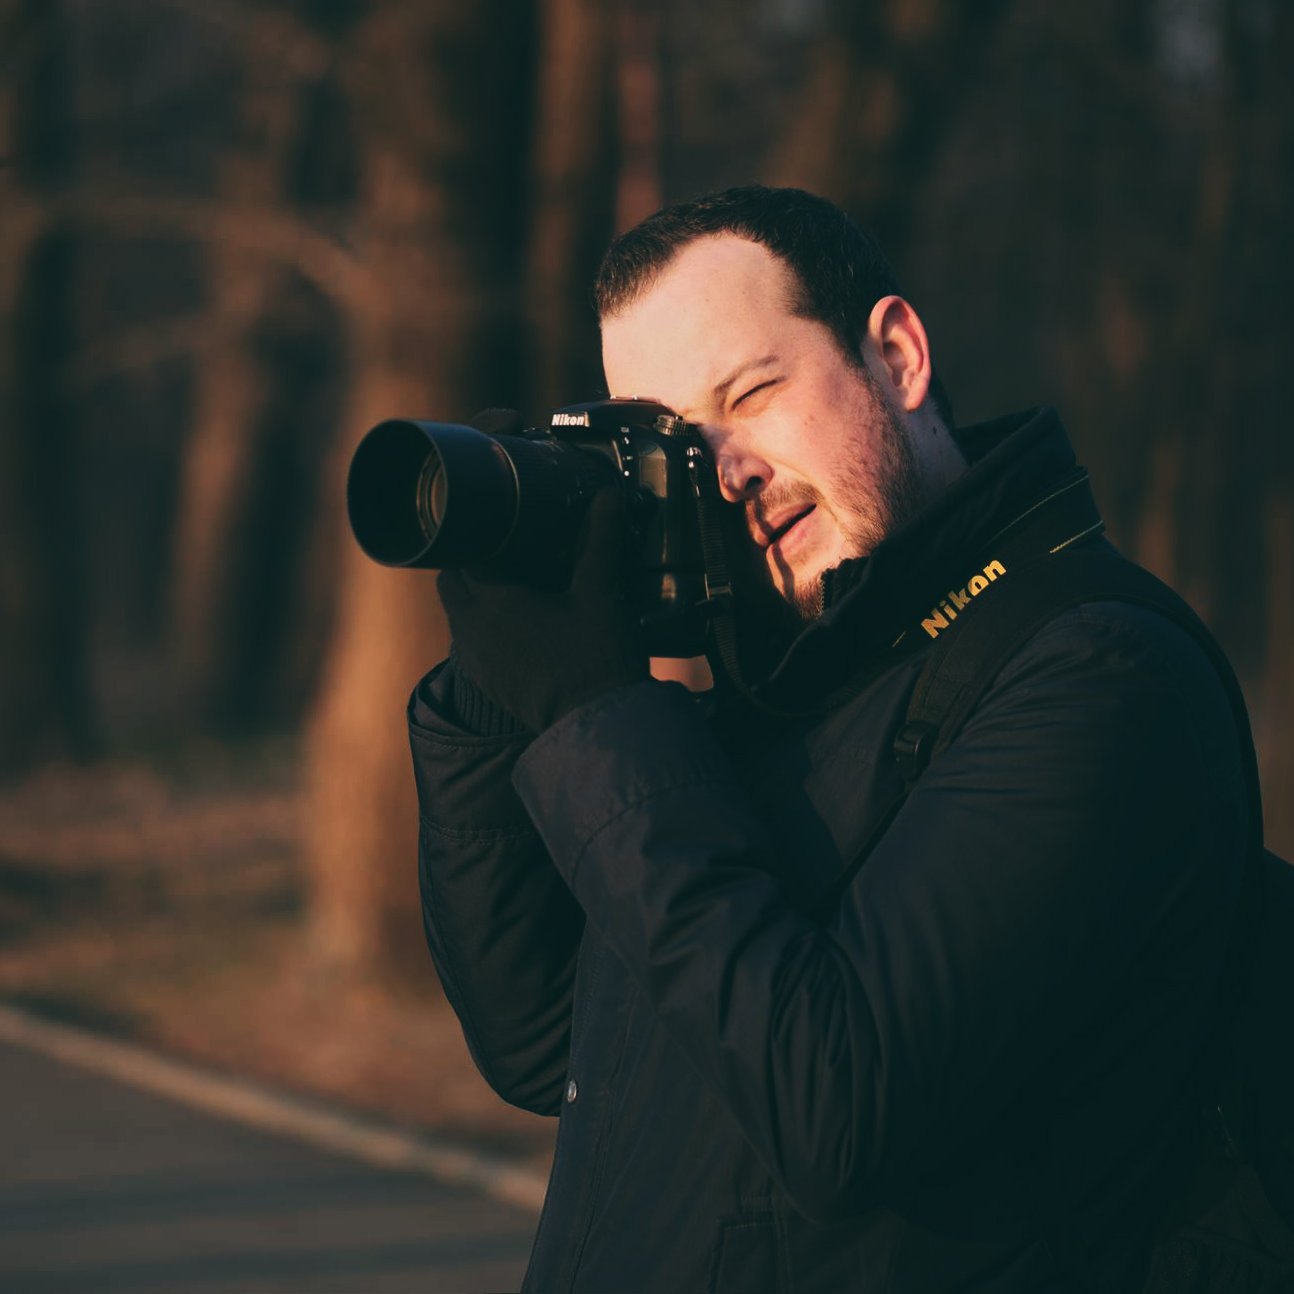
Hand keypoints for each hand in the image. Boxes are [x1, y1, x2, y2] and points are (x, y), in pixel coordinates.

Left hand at [438, 486, 648, 733]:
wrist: (596, 724)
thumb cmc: (596, 655)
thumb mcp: (600, 593)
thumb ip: (598, 541)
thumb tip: (607, 495)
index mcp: (492, 598)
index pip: (465, 552)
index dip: (481, 535)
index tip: (503, 525)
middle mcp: (472, 627)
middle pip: (451, 582)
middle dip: (470, 564)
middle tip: (505, 553)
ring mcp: (475, 658)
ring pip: (458, 615)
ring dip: (475, 598)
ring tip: (512, 587)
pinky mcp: (486, 681)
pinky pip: (470, 643)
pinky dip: (484, 628)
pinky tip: (518, 625)